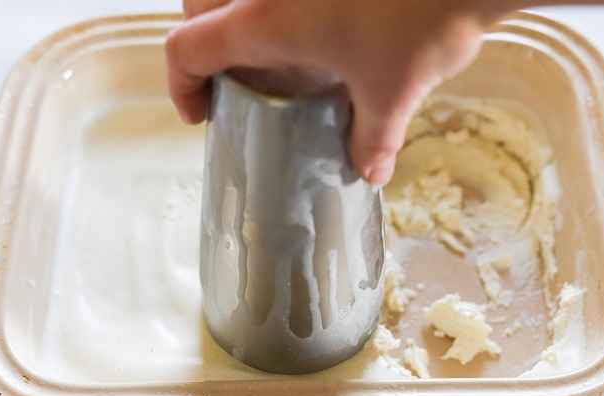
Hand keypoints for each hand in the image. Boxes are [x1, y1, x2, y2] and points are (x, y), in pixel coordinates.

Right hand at [166, 0, 514, 184]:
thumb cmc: (423, 19)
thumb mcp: (392, 93)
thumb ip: (373, 138)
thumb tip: (370, 171)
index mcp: (263, 21)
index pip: (186, 46)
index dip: (181, 84)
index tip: (202, 114)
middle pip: (196, 4)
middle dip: (204, 42)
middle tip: (237, 77)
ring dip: (236, 14)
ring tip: (274, 49)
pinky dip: (276, 2)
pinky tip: (317, 22)